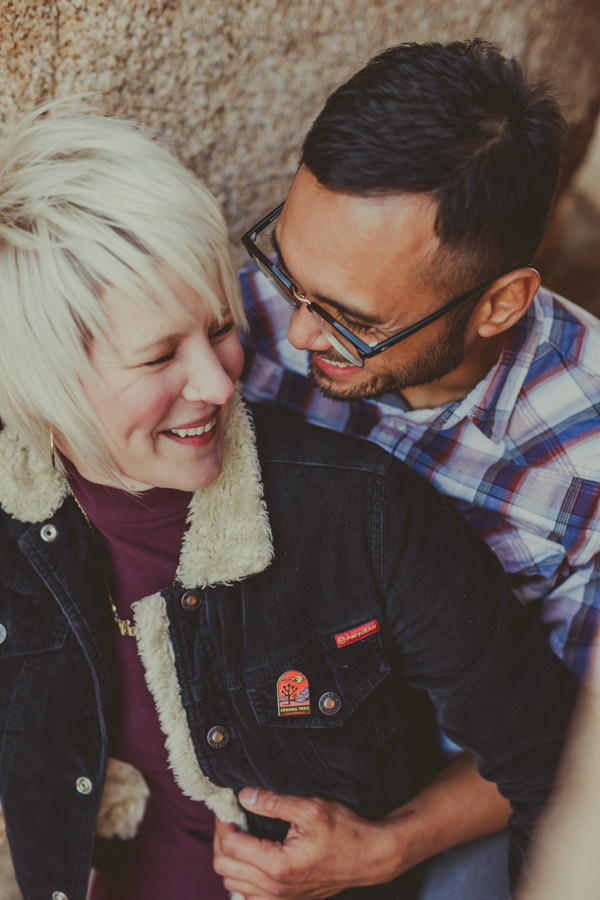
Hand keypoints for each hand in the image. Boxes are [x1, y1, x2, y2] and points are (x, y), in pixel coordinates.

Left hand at [213, 754, 510, 899]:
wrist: (370, 857)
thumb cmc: (345, 830)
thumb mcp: (311, 807)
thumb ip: (274, 802)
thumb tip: (244, 795)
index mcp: (279, 866)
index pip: (230, 845)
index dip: (224, 822)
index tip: (229, 805)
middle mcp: (275, 889)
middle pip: (223, 867)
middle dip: (222, 838)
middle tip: (232, 816)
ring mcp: (279, 898)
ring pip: (232, 882)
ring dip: (230, 857)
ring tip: (241, 832)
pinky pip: (247, 893)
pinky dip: (241, 873)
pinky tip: (253, 852)